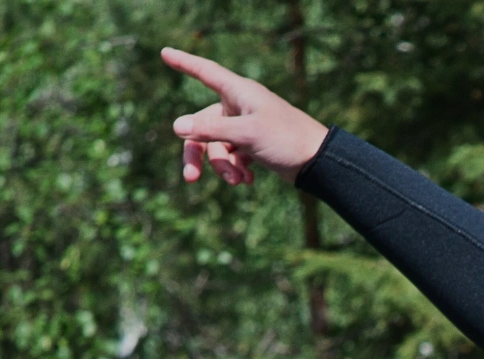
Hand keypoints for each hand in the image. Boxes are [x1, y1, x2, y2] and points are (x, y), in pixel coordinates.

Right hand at [161, 47, 329, 184]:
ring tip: (239, 181)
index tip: (164, 52)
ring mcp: (246, 127)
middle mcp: (240, 107)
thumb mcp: (246, 134)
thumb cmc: (287, 139)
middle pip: (202, 126)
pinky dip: (237, 170)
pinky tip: (249, 180)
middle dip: (199, 154)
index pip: (205, 72)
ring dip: (223, 167)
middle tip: (191, 177)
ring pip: (217, 146)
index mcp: (239, 93)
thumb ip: (212, 131)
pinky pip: (232, 157)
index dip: (185, 63)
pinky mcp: (253, 145)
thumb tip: (178, 127)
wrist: (318, 163)